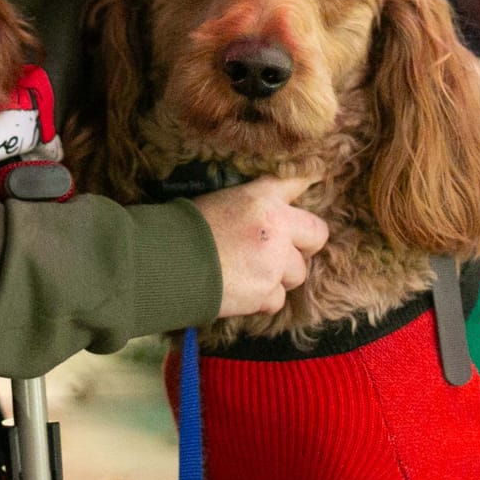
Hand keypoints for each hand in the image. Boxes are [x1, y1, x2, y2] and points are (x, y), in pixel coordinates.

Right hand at [191, 174, 327, 318]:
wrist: (162, 265)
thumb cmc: (181, 229)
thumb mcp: (217, 201)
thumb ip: (251, 204)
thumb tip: (269, 210)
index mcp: (261, 198)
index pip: (296, 183)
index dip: (307, 183)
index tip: (315, 180)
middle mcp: (275, 228)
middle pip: (316, 234)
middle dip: (302, 245)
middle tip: (280, 249)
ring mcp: (274, 263)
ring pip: (298, 273)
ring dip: (280, 276)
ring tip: (251, 272)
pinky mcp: (265, 293)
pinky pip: (277, 299)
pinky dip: (262, 299)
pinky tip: (240, 290)